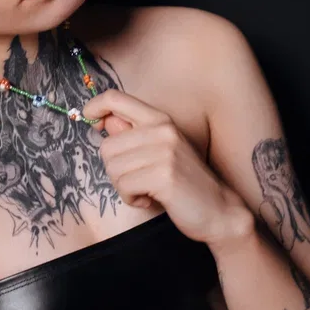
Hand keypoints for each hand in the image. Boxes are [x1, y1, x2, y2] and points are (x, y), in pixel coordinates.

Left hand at [83, 89, 253, 248]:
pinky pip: (124, 187)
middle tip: (138, 180)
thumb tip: (106, 121)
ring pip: (113, 169)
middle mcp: (163, 130)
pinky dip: (132, 199)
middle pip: (106, 146)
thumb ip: (133, 135)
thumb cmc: (185, 183)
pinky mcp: (164, 176)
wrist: (219, 211)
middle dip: (115, 171)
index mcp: (160, 120)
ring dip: (124, 187)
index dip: (94, 107)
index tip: (90, 121)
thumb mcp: (160, 153)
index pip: (115, 98)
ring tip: (148, 190)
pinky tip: (151, 200)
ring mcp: (165, 152)